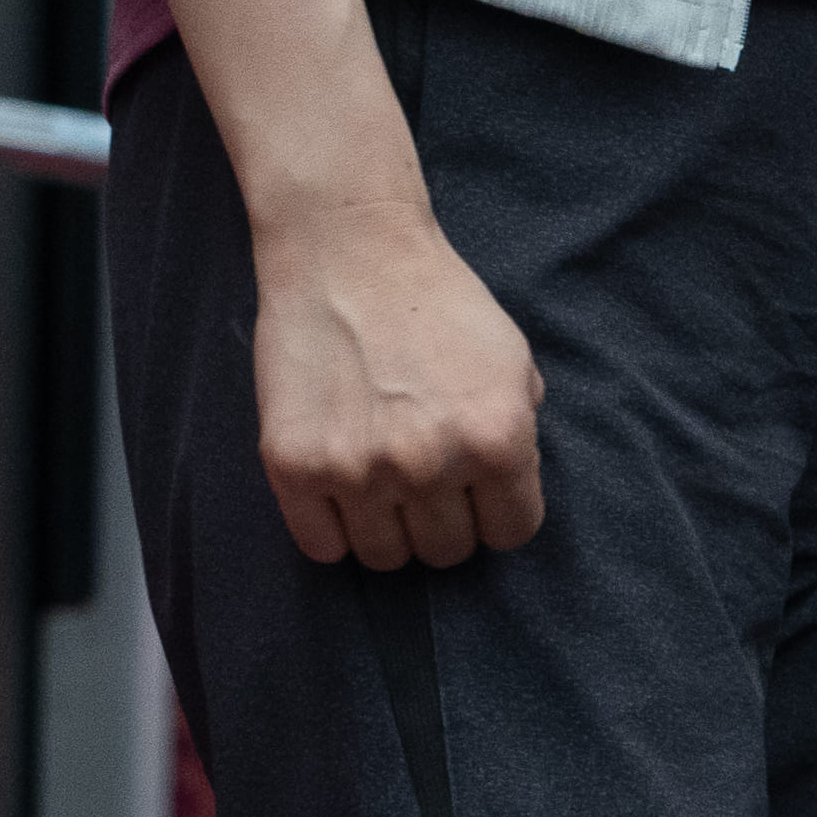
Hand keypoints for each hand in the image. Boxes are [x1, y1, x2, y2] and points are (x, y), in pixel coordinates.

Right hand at [246, 190, 546, 573]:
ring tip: (384, 481)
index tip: (478, 491)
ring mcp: (359, 472)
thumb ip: (521, 433)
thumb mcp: (513, 363)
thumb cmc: (438, 304)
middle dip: (445, 521)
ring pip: (386, 560)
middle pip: (448, 553)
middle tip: (427, 480)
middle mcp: (432, 464)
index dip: (498, 512)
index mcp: (498, 438)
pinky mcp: (295, 470)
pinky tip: (342, 489)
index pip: (512, 533)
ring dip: (390, 530)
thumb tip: (507, 494)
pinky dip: (335, 530)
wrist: (351, 256)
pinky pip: (323, 548)